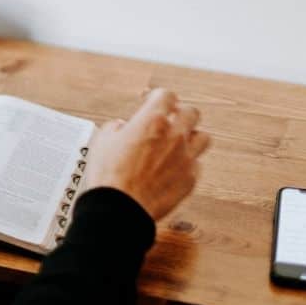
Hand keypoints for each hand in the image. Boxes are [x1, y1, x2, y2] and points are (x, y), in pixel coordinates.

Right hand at [82, 88, 210, 220]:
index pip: (167, 95)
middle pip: (192, 112)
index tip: (152, 100)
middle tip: (169, 119)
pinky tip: (174, 167)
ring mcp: (186, 158)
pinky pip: (197, 164)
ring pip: (203, 137)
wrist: (120, 208)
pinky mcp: (190, 179)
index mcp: (152, 121)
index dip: (158, 96)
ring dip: (191, 136)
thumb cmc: (110, 177)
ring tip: (178, 142)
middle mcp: (174, 136)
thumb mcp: (102, 142)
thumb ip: (115, 128)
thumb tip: (121, 128)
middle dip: (180, 113)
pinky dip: (187, 163)